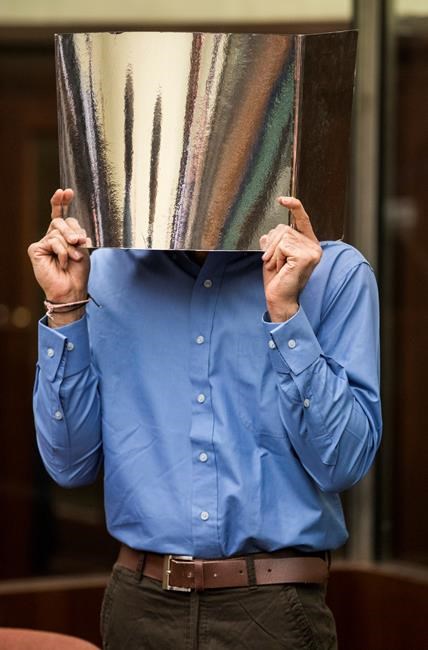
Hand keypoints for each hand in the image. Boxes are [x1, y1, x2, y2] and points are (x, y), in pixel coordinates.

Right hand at [28, 189, 90, 320]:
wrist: (72, 289)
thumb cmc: (78, 271)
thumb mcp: (82, 247)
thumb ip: (76, 231)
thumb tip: (69, 221)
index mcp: (63, 235)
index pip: (61, 214)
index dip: (62, 202)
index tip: (67, 191)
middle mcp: (51, 236)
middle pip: (61, 221)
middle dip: (72, 230)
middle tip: (79, 242)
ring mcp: (43, 243)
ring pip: (57, 231)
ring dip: (70, 245)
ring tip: (74, 258)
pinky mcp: (35, 249)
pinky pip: (52, 241)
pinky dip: (62, 252)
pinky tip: (63, 263)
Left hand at [259, 197, 321, 322]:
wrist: (279, 298)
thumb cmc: (277, 280)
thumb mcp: (272, 256)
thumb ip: (273, 243)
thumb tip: (267, 234)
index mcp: (308, 244)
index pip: (303, 219)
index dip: (294, 206)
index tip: (282, 199)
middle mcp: (314, 246)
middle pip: (284, 228)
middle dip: (271, 244)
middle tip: (272, 262)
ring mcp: (312, 251)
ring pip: (282, 236)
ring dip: (273, 252)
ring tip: (278, 267)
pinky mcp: (306, 256)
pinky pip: (283, 246)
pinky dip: (276, 257)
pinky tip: (281, 269)